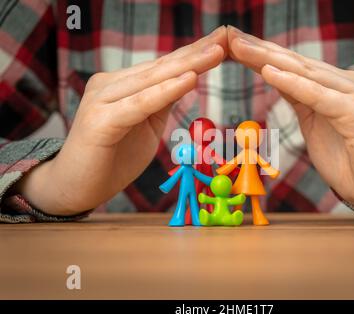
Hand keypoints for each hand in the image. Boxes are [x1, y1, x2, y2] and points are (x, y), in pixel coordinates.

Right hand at [15, 27, 227, 214]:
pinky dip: (166, 91)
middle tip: (227, 35)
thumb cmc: (113, 157)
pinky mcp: (101, 120)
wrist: (76, 187)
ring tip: (217, 51)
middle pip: (162, 67)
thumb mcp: (146, 125)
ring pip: (153, 80)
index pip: (164, 66)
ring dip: (188, 65)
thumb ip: (161, 102)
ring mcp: (102, 99)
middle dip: (197, 52)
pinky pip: (140, 104)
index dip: (194, 52)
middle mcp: (110, 84)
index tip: (223, 40)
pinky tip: (189, 79)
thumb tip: (187, 79)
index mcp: (122, 84)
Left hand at [227, 26, 353, 211]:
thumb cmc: (349, 159)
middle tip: (228, 36)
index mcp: (333, 85)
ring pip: (303, 73)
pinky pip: (318, 96)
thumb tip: (277, 78)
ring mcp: (353, 95)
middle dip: (258, 50)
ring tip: (240, 47)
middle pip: (293, 63)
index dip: (261, 54)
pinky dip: (293, 84)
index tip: (232, 44)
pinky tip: (269, 72)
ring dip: (268, 59)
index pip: (290, 65)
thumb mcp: (314, 123)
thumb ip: (300, 99)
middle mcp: (344, 84)